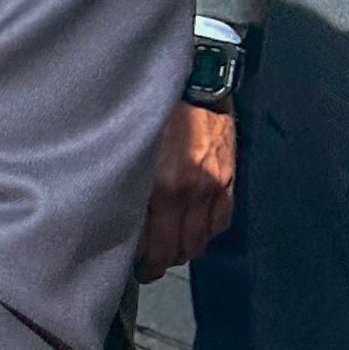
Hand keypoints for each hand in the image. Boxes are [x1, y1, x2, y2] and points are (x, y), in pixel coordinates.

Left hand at [136, 102, 238, 277]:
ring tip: (171, 252)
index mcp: (158, 186)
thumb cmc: (155, 113)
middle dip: (161, 263)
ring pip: (199, 241)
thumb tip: (120, 217)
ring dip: (184, 251)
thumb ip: (130, 184)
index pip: (149, 243)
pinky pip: (221, 222)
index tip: (134, 266)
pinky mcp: (229, 181)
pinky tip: (195, 231)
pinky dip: (208, 232)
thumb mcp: (131, 148)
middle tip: (150, 267)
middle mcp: (186, 192)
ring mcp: (211, 189)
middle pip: (175, 249)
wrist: (194, 82)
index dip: (142, 261)